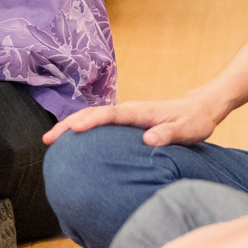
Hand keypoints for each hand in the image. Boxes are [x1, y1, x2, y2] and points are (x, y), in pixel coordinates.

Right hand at [43, 86, 228, 147]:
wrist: (201, 107)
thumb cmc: (194, 120)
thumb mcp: (187, 130)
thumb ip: (168, 134)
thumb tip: (148, 139)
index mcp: (140, 112)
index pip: (109, 115)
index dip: (89, 122)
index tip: (71, 131)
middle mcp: (129, 110)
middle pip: (93, 114)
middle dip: (68, 124)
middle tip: (47, 139)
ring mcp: (126, 114)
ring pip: (93, 116)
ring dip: (71, 125)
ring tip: (51, 139)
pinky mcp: (127, 120)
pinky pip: (100, 122)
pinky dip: (83, 127)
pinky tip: (73, 139)